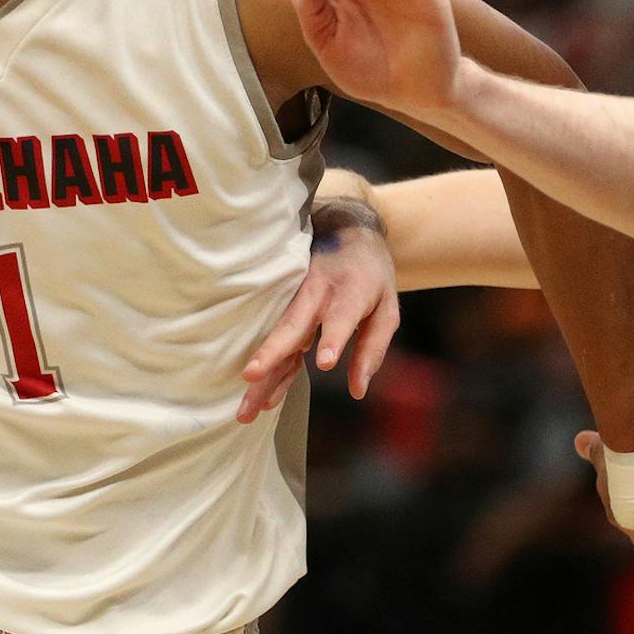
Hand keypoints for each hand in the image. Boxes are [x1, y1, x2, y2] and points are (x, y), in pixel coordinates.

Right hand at [237, 202, 399, 422]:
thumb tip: (357, 390)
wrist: (346, 229)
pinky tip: (255, 390)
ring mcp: (296, 297)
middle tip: (251, 377)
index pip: (340, 316)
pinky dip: (267, 365)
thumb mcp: (386, 309)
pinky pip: (275, 337)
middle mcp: (317, 293)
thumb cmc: (371, 275)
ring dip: (260, 369)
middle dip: (272, 354)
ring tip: (246, 405)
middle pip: (292, 326)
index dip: (332, 338)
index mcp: (350, 291)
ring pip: (277, 335)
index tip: (322, 362)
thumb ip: (373, 348)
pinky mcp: (285, 303)